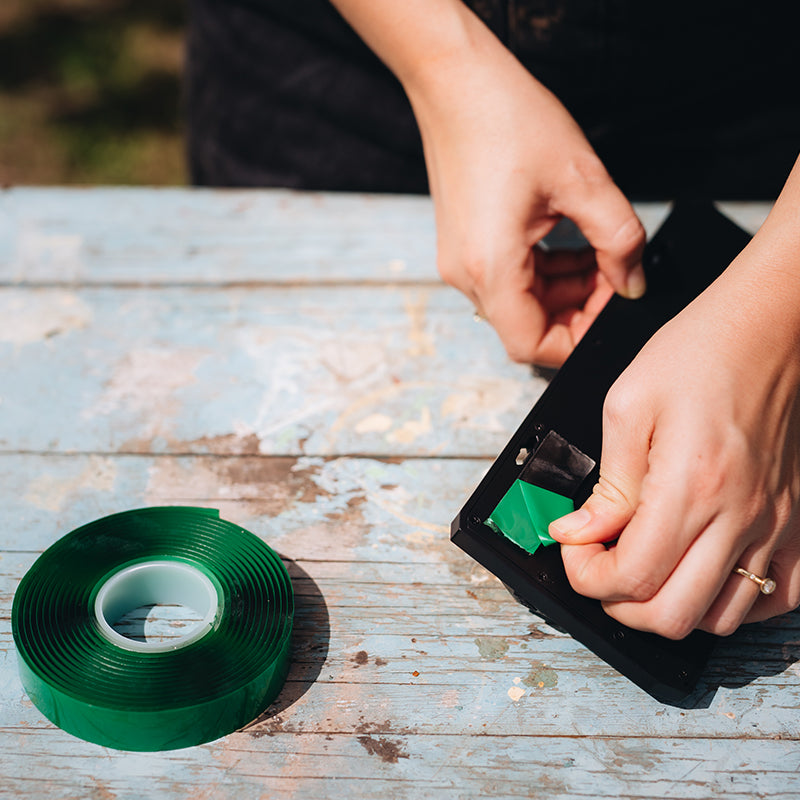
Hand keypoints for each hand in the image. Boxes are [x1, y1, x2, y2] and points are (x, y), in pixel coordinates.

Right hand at [403, 15, 645, 365]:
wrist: (454, 83)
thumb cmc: (506, 119)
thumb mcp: (582, 179)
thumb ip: (619, 239)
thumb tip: (633, 282)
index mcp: (491, 267)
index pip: (532, 345)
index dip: (578, 341)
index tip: (613, 312)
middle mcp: (466, 275)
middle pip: (527, 327)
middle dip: (578, 312)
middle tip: (615, 277)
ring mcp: (460, 263)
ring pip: (519, 306)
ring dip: (563, 292)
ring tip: (598, 255)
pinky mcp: (462, 248)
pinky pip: (506, 281)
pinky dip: (542, 275)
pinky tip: (569, 245)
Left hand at [549, 252, 799, 637]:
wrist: (768, 328)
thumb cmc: (699, 353)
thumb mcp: (628, 406)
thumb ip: (607, 484)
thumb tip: (575, 533)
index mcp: (690, 487)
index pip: (629, 577)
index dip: (585, 574)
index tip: (573, 544)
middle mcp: (738, 517)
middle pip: (670, 616)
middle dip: (618, 602)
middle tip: (599, 565)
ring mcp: (774, 525)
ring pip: (718, 618)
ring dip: (668, 605)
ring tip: (645, 566)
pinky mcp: (795, 521)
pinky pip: (776, 598)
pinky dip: (731, 601)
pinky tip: (704, 571)